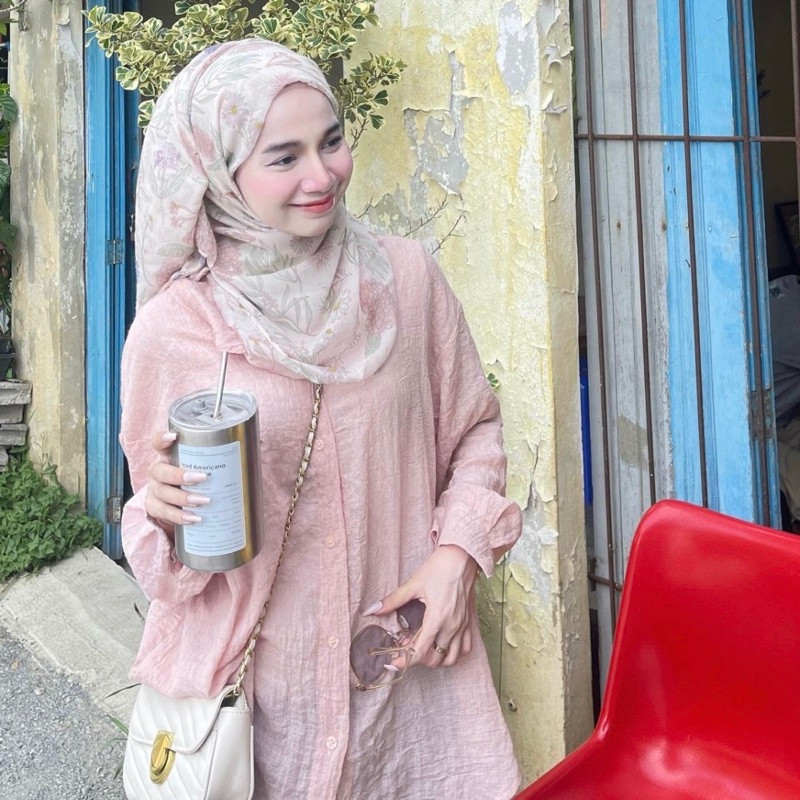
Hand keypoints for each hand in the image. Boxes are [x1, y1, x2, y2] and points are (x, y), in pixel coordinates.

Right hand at [144, 431, 208, 529]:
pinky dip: (179, 516)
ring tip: (204, 500)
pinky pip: (163, 512)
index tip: (174, 436)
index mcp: (167, 456)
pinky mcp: (155, 508)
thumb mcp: (198, 467)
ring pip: (162, 493)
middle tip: (202, 477)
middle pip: (159, 471)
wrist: (175, 503)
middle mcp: (157, 471)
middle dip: (180, 475)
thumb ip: (214, 461)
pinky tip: (194, 518)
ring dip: (183, 498)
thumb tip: (250, 456)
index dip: (162, 438)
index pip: (158, 443)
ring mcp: (154, 490)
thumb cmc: (193, 479)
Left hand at [365, 545, 478, 667]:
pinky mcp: (469, 622)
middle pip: (434, 659)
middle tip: (405, 650)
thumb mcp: (413, 584)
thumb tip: (372, 609)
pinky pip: (465, 648)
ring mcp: (463, 626)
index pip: (420, 651)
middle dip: (417, 660)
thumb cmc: (439, 568)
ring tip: (423, 648)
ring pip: (451, 658)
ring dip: (436, 659)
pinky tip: (442, 644)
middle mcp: (452, 626)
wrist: (462, 557)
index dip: (405, 661)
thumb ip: (392, 600)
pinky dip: (453, 653)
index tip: (393, 663)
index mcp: (437, 617)